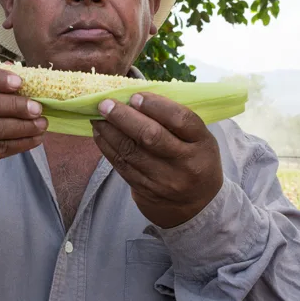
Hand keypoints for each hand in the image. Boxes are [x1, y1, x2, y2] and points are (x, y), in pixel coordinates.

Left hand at [91, 92, 222, 228]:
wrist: (195, 204)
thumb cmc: (194, 159)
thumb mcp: (198, 139)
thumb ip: (174, 120)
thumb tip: (135, 97)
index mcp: (202, 144)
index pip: (181, 120)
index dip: (156, 106)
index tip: (135, 96)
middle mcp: (185, 164)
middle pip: (151, 136)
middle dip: (123, 117)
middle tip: (104, 104)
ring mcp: (165, 180)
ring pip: (131, 151)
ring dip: (109, 131)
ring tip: (97, 116)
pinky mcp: (146, 190)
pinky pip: (122, 166)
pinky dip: (107, 146)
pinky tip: (100, 133)